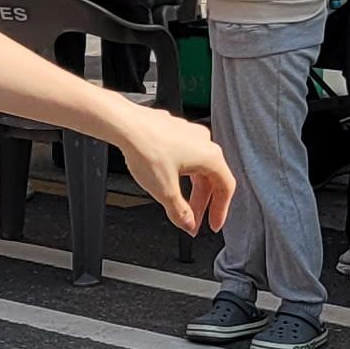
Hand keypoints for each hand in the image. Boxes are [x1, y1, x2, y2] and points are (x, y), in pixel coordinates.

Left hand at [118, 110, 233, 238]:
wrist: (123, 124)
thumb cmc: (145, 149)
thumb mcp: (164, 190)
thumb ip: (180, 212)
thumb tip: (188, 224)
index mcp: (209, 156)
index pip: (225, 188)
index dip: (221, 210)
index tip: (213, 224)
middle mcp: (203, 141)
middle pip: (210, 178)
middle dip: (201, 203)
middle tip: (192, 221)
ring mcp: (188, 133)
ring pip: (196, 166)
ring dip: (190, 189)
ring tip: (179, 204)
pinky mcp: (173, 130)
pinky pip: (183, 155)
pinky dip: (180, 173)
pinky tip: (167, 181)